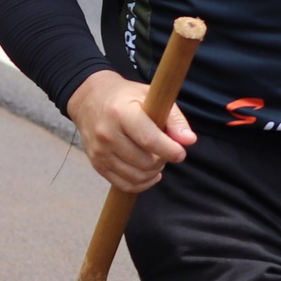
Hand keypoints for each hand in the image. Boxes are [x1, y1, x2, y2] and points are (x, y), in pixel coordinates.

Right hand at [66, 70, 195, 191]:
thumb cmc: (126, 97)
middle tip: (167, 150)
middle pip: (144, 161)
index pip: (149, 140)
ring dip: (154, 172)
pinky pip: (124, 184)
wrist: (90, 99)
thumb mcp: (151, 96)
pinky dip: (142, 183)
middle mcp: (107, 134)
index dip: (169, 150)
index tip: (180, 153)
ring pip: (136, 176)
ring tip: (158, 159)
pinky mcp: (97, 164)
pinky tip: (150, 173)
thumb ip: (174, 118)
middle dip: (163, 160)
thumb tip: (189, 140)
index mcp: (121, 113)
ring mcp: (99, 151)